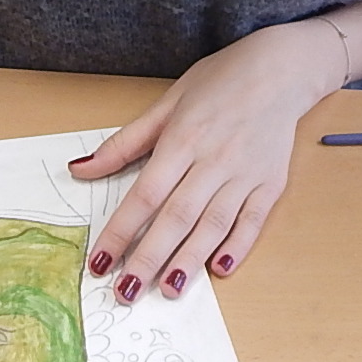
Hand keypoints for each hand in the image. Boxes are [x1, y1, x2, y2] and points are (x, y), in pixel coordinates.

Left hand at [73, 20, 340, 304]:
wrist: (281, 68)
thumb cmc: (219, 82)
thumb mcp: (166, 104)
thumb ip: (123, 143)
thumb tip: (79, 170)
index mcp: (183, 139)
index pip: (145, 194)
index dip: (121, 230)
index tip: (100, 261)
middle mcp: (214, 160)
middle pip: (177, 216)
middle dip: (149, 257)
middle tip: (126, 293)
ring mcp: (245, 173)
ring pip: (214, 224)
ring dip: (190, 260)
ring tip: (168, 290)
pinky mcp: (271, 183)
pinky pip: (253, 220)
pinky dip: (239, 245)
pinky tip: (220, 268)